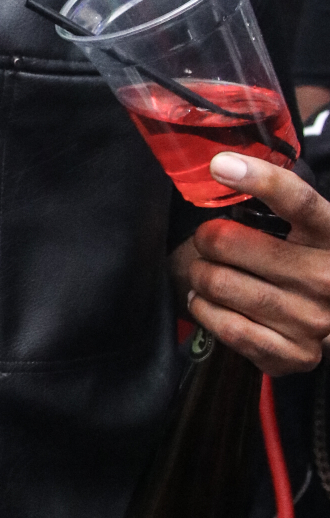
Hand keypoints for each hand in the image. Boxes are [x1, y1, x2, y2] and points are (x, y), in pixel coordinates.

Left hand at [174, 153, 329, 374]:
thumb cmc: (304, 262)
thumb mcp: (305, 229)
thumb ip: (277, 202)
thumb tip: (224, 165)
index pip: (298, 201)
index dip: (259, 179)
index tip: (220, 165)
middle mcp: (327, 277)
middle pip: (234, 243)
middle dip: (206, 237)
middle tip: (207, 240)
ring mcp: (313, 319)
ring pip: (221, 284)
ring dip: (201, 274)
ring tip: (207, 272)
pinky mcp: (294, 352)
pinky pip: (226, 326)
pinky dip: (204, 309)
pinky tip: (207, 301)